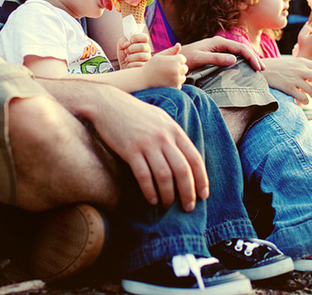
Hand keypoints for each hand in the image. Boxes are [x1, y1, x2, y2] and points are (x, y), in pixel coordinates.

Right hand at [87, 86, 208, 210]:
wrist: (108, 104)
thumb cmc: (135, 113)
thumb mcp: (160, 119)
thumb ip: (173, 135)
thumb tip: (185, 156)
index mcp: (174, 130)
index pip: (194, 158)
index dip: (201, 179)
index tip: (203, 194)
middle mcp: (163, 137)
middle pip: (182, 170)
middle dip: (188, 192)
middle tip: (188, 207)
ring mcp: (147, 143)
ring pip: (164, 175)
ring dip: (168, 194)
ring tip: (168, 205)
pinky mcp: (130, 150)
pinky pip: (143, 176)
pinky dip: (149, 191)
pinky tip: (152, 199)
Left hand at [117, 32, 151, 69]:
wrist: (124, 71)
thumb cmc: (125, 57)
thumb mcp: (120, 48)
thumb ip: (122, 42)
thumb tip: (127, 44)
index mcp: (142, 43)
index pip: (145, 37)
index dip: (137, 37)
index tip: (130, 41)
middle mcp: (147, 51)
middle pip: (143, 46)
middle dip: (132, 48)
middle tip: (126, 51)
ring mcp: (148, 59)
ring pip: (141, 56)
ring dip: (131, 57)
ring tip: (127, 59)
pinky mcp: (146, 68)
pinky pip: (140, 65)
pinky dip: (131, 64)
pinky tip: (129, 65)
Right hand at [143, 44, 187, 88]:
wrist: (144, 79)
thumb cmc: (151, 66)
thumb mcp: (160, 55)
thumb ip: (171, 50)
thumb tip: (179, 44)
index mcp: (174, 60)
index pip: (183, 59)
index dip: (175, 60)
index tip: (167, 63)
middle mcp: (177, 70)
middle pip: (185, 68)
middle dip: (178, 68)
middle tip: (167, 70)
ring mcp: (177, 79)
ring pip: (183, 77)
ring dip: (177, 76)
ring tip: (166, 76)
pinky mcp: (175, 87)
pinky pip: (179, 84)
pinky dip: (174, 84)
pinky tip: (166, 81)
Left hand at [180, 36, 263, 71]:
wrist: (174, 58)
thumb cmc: (186, 58)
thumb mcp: (200, 58)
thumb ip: (216, 58)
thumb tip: (234, 59)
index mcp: (218, 42)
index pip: (239, 48)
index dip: (251, 57)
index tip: (257, 67)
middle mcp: (219, 43)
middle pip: (241, 49)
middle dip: (253, 58)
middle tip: (262, 69)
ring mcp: (218, 48)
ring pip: (238, 52)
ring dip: (248, 59)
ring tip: (257, 68)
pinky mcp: (215, 53)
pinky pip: (232, 56)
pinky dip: (241, 61)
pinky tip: (245, 67)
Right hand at [261, 56, 311, 104]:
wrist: (261, 69)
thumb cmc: (277, 67)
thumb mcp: (292, 62)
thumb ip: (304, 67)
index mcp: (302, 62)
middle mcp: (300, 69)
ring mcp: (294, 78)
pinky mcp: (287, 87)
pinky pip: (302, 97)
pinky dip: (306, 101)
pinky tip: (305, 102)